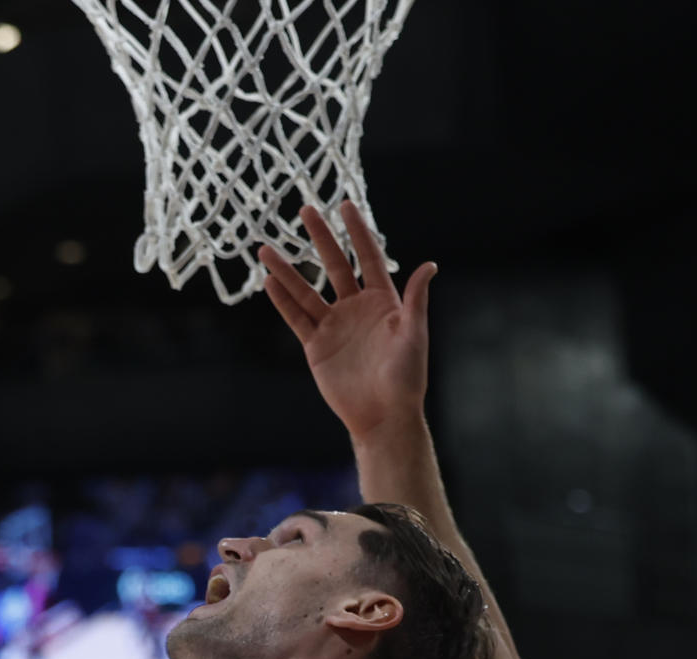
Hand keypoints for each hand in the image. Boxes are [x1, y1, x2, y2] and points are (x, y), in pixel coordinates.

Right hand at [258, 201, 436, 442]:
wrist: (383, 415)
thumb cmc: (406, 378)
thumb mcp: (414, 335)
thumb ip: (416, 299)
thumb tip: (430, 265)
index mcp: (383, 301)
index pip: (368, 257)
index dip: (357, 232)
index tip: (345, 206)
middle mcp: (356, 308)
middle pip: (335, 265)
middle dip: (320, 238)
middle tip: (305, 210)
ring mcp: (334, 326)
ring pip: (306, 291)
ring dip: (287, 270)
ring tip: (265, 249)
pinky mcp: (316, 346)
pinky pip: (297, 318)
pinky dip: (282, 301)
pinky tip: (269, 281)